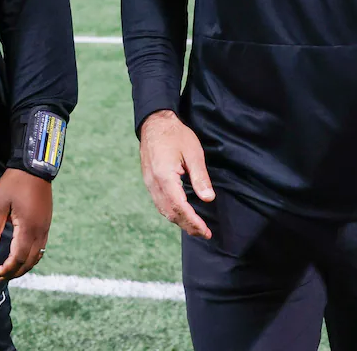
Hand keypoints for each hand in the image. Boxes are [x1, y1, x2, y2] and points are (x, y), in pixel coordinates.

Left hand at [0, 169, 51, 283]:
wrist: (35, 167)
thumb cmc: (14, 183)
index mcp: (28, 228)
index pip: (18, 258)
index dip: (6, 270)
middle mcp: (40, 231)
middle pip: (29, 261)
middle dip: (14, 272)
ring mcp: (46, 227)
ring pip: (37, 256)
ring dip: (23, 266)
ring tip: (9, 270)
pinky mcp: (46, 223)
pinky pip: (41, 247)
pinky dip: (31, 257)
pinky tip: (21, 255)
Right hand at [138, 110, 213, 238]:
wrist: (154, 123)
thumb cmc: (175, 135)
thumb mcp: (193, 152)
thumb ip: (200, 177)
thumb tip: (208, 199)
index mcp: (165, 176)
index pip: (180, 207)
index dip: (193, 222)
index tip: (205, 231)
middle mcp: (154, 183)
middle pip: (170, 212)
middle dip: (188, 225)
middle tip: (204, 233)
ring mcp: (148, 183)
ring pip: (163, 210)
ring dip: (179, 221)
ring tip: (195, 227)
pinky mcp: (148, 181)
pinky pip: (159, 203)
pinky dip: (171, 212)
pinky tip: (181, 213)